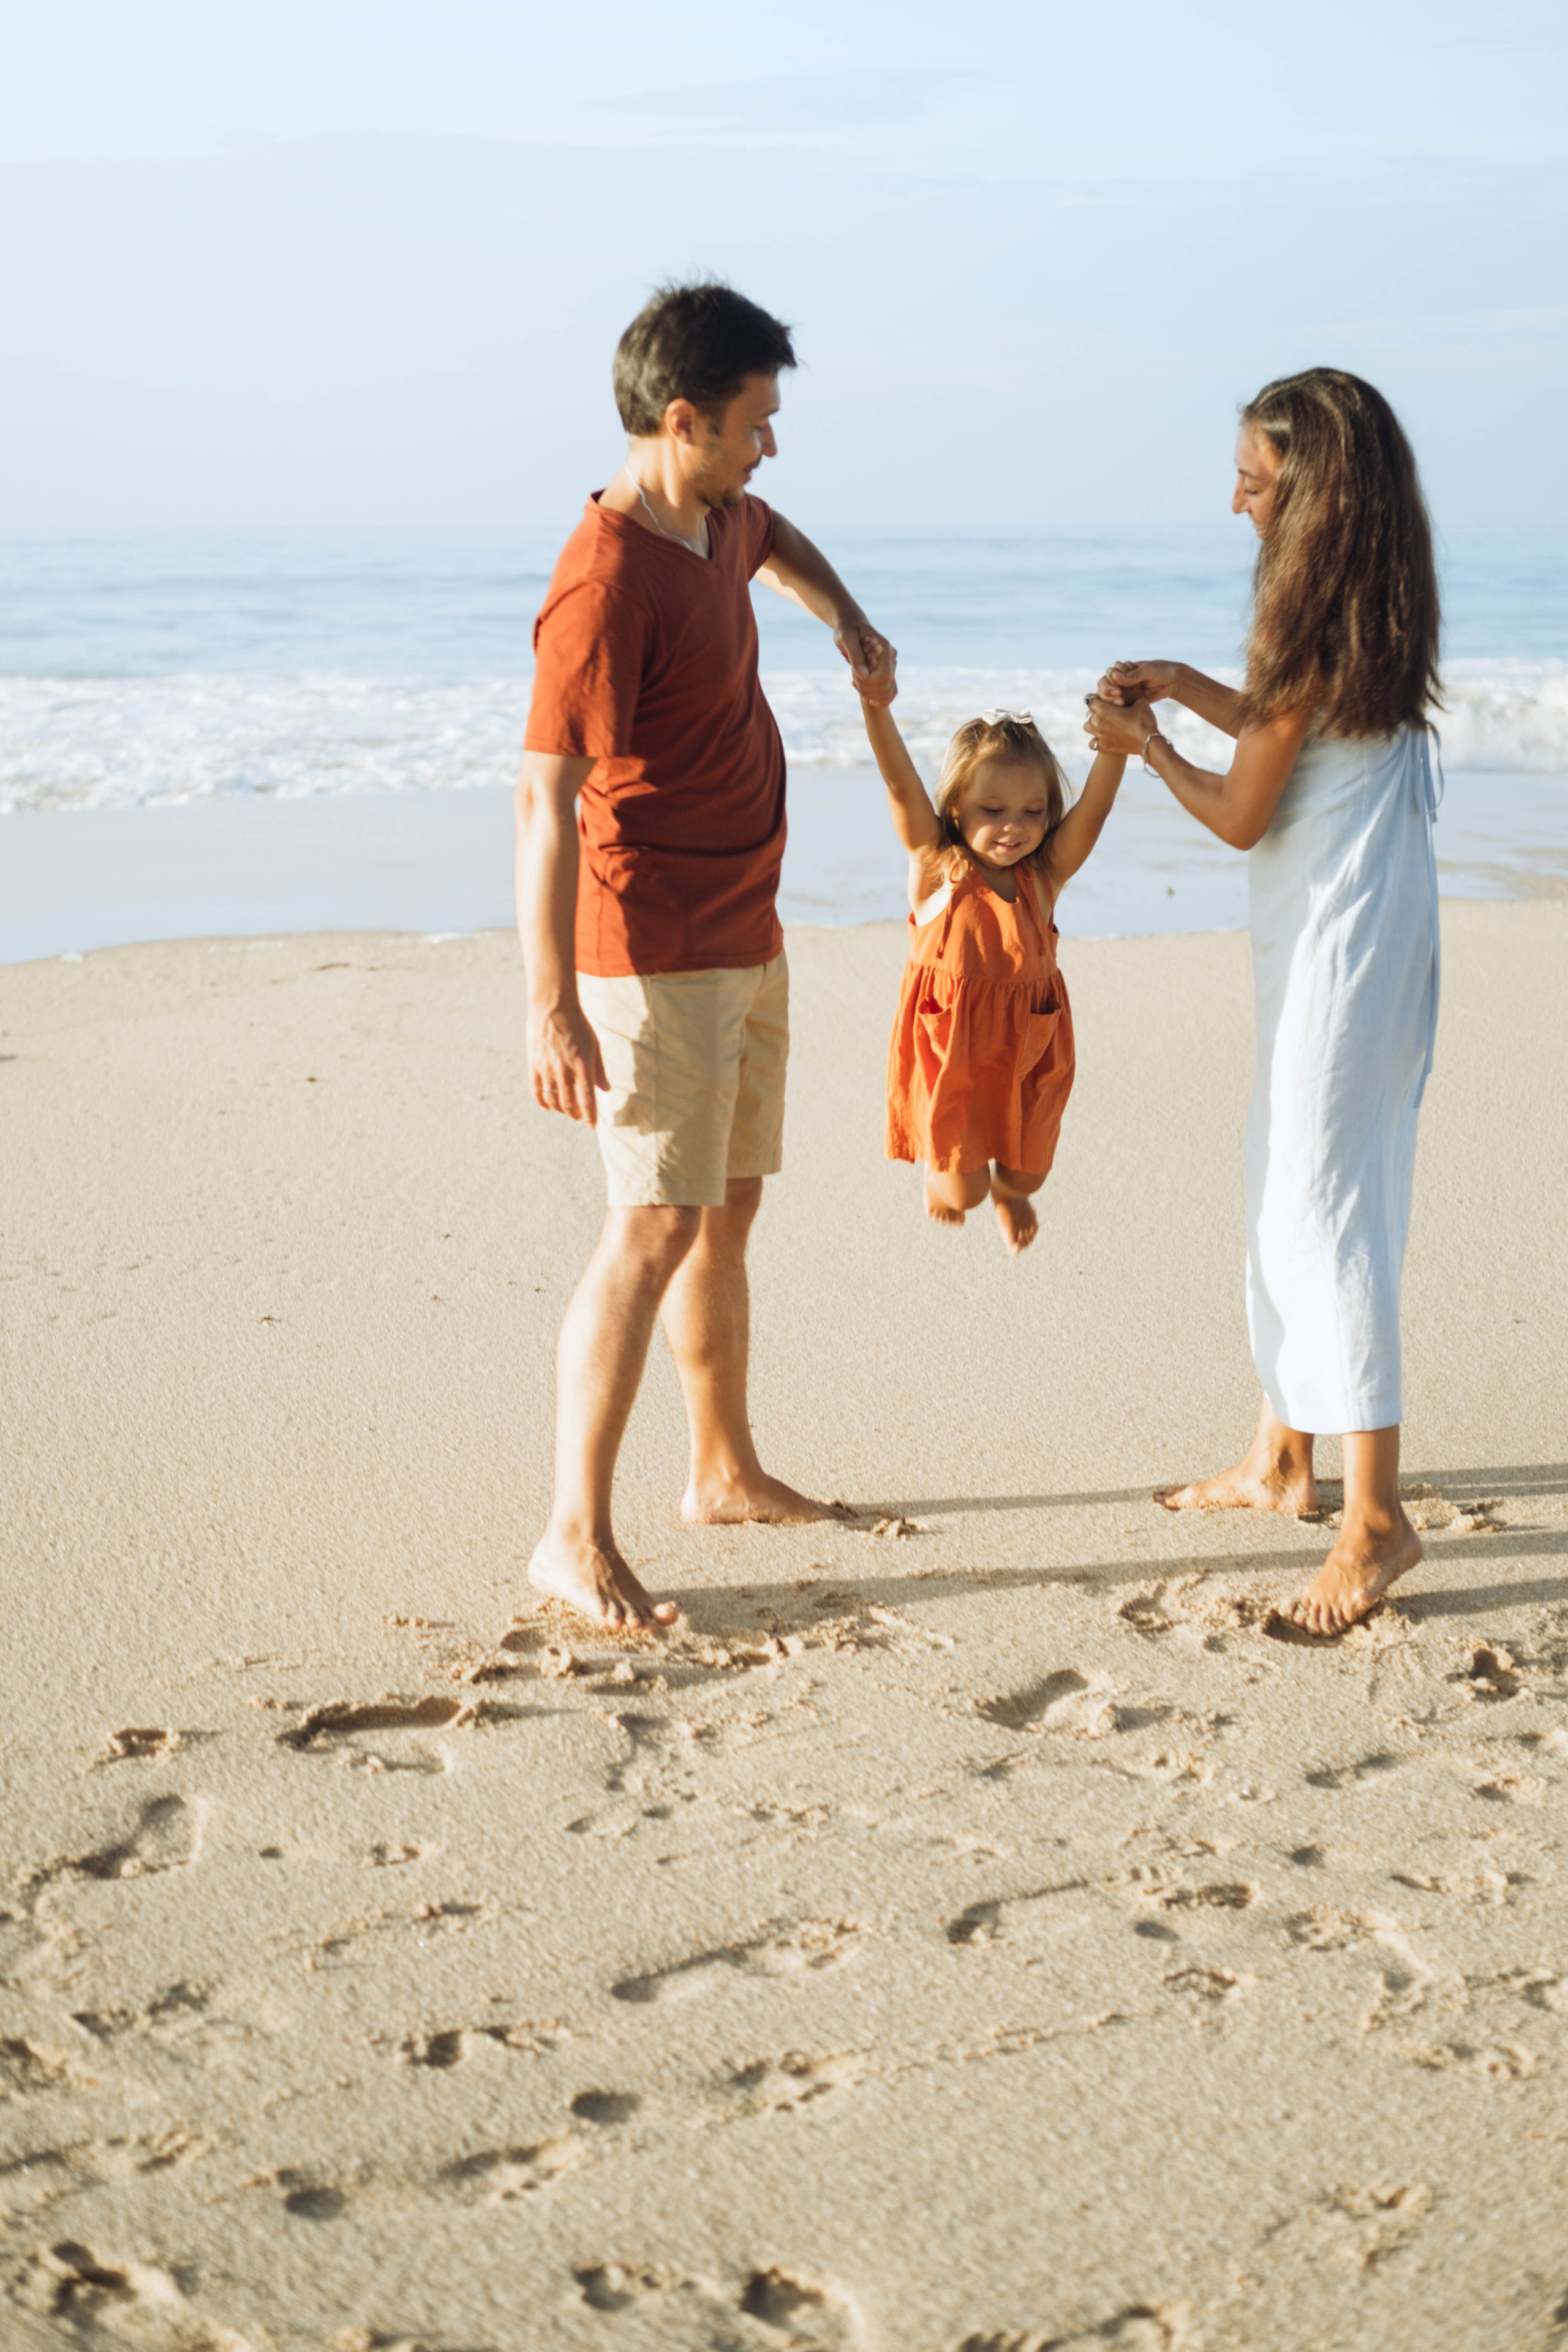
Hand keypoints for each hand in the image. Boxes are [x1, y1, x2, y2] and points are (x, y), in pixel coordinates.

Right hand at [529, 1002, 608, 1125]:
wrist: (553, 1006)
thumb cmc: (577, 1024)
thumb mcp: (594, 1045)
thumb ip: (599, 1070)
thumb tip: (606, 1090)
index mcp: (582, 1064)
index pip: (587, 1099)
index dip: (590, 1116)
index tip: (592, 1126)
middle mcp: (564, 1069)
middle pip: (569, 1104)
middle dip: (575, 1114)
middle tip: (579, 1117)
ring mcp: (546, 1068)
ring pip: (552, 1100)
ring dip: (561, 1110)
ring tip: (566, 1110)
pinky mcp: (533, 1064)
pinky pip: (536, 1091)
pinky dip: (542, 1103)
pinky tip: (548, 1107)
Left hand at [837, 617, 897, 706]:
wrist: (849, 623)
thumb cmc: (846, 629)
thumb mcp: (846, 639)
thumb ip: (856, 657)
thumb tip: (864, 676)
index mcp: (885, 647)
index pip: (885, 676)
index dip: (869, 683)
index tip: (854, 676)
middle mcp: (891, 655)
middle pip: (886, 685)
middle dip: (868, 688)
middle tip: (852, 678)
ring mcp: (890, 662)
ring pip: (886, 689)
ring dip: (868, 691)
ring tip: (854, 679)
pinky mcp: (885, 667)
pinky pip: (883, 688)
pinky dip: (870, 691)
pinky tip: (856, 682)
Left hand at [1083, 693, 1157, 758]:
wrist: (1149, 742)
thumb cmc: (1145, 719)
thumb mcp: (1139, 701)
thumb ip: (1128, 693)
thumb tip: (1126, 686)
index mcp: (1103, 709)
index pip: (1090, 699)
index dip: (1097, 697)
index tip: (1104, 699)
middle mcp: (1098, 722)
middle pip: (1089, 713)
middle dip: (1097, 711)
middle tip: (1108, 711)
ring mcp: (1099, 736)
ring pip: (1087, 727)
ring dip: (1094, 724)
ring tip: (1104, 723)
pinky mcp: (1104, 747)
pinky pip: (1092, 743)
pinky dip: (1096, 740)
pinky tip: (1105, 737)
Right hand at [1096, 658, 1179, 706]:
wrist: (1172, 681)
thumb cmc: (1160, 672)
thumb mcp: (1147, 671)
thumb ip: (1132, 676)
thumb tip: (1114, 676)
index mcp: (1120, 670)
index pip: (1107, 677)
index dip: (1108, 685)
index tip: (1118, 691)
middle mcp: (1118, 681)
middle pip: (1103, 690)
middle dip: (1108, 696)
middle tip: (1120, 701)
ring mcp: (1123, 693)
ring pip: (1109, 700)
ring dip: (1112, 703)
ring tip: (1123, 705)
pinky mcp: (1129, 703)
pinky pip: (1119, 708)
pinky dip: (1119, 710)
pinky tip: (1125, 713)